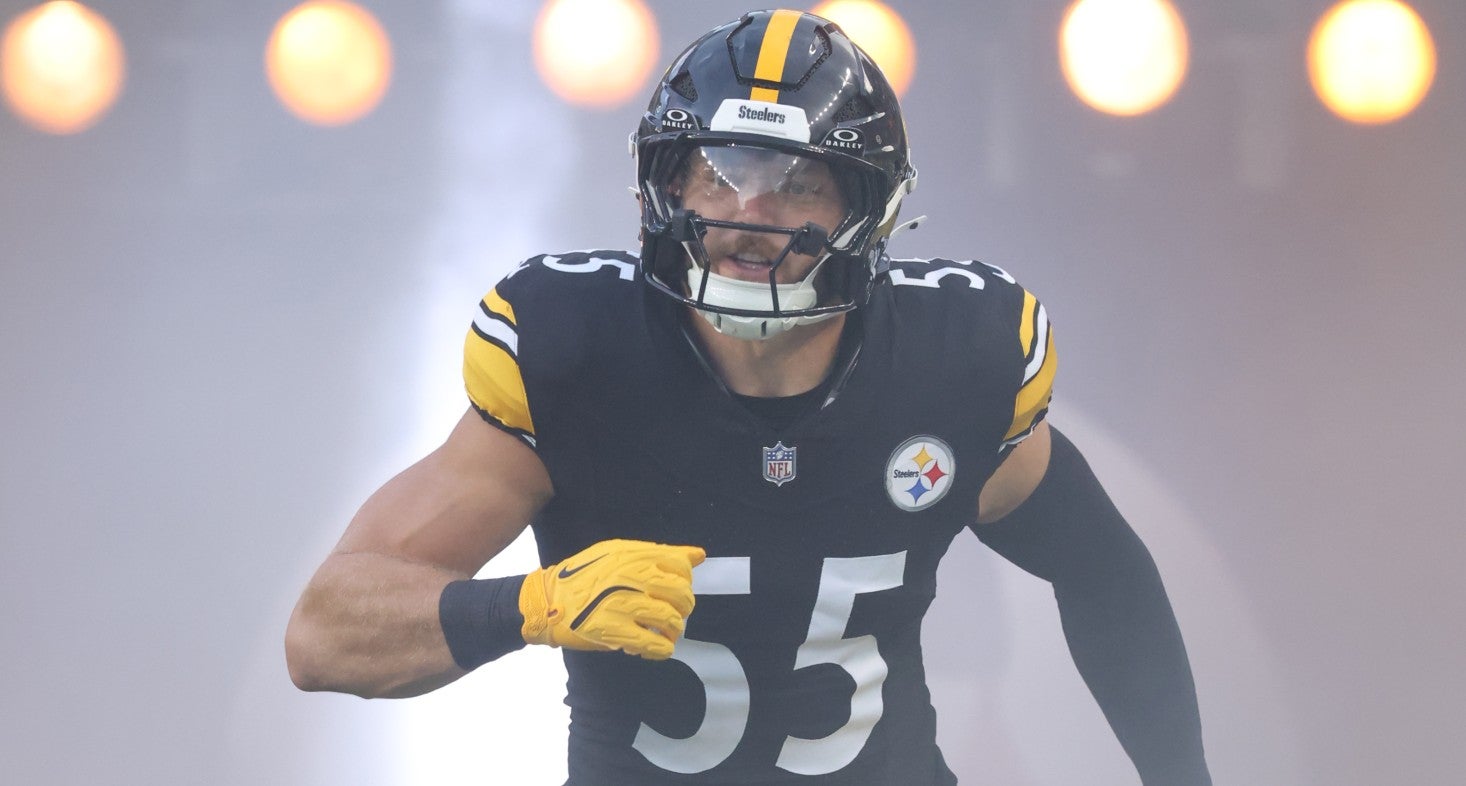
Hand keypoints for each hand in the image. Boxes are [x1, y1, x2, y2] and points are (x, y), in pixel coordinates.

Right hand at [519, 538, 704, 659]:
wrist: (548, 600)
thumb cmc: (584, 576)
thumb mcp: (618, 553)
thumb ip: (659, 553)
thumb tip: (698, 555)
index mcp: (634, 557)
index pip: (681, 567)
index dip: (684, 582)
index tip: (673, 592)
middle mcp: (632, 578)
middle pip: (681, 595)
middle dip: (683, 609)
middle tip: (671, 614)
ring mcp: (624, 606)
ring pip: (672, 621)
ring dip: (672, 631)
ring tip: (661, 632)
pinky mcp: (615, 632)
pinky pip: (655, 645)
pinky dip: (661, 650)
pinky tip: (652, 647)